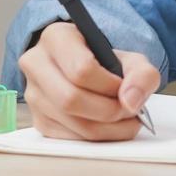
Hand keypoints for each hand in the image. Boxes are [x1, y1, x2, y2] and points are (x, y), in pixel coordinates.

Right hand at [17, 21, 158, 140]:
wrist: (88, 70)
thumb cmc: (106, 62)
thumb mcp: (131, 59)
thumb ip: (142, 75)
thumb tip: (131, 102)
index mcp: (56, 38)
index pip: (81, 69)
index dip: (110, 86)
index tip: (125, 88)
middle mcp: (36, 64)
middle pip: (71, 99)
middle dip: (109, 110)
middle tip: (130, 110)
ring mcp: (33, 94)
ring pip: (72, 122)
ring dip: (108, 128)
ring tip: (125, 119)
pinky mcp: (38, 120)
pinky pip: (70, 138)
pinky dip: (97, 138)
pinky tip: (110, 127)